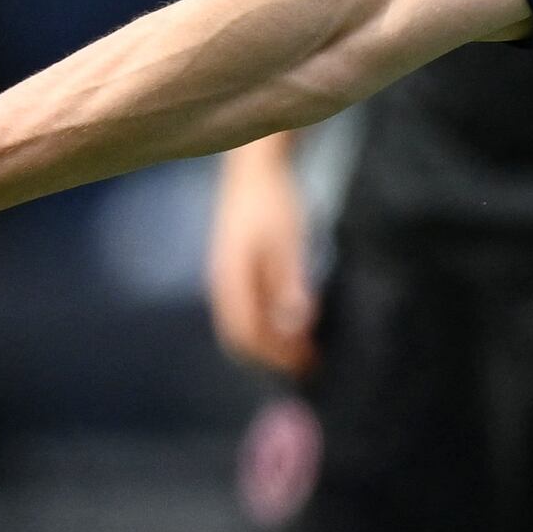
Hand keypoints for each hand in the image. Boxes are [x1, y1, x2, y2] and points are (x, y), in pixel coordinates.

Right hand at [206, 144, 315, 375]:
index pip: (247, 333)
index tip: (307, 363)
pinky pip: (245, 309)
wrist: (254, 168)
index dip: (276, 354)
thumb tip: (298, 322)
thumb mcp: (289, 240)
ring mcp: (225, 277)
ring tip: (305, 349)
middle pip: (240, 336)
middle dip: (273, 355)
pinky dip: (267, 325)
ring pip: (242, 324)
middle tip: (310, 363)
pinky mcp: (233, 270)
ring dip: (271, 342)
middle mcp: (222, 282)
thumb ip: (291, 281)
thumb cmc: (273, 201)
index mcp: (231, 278)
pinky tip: (293, 323)